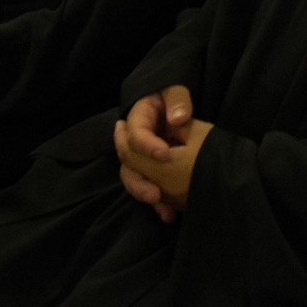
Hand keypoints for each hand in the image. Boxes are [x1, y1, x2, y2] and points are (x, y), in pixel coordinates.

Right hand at [113, 84, 210, 221]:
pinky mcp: (152, 171)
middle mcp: (135, 141)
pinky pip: (149, 187)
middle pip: (128, 164)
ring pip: (136, 179)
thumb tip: (177, 117)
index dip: (147, 146)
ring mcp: (142, 158)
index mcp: (138, 119)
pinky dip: (159, 202)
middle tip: (156, 194)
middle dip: (141, 181)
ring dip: (148, 195)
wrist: (176, 110)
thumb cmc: (172, 97)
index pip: (136, 134)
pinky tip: (170, 215)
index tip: (165, 154)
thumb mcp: (175, 92)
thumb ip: (177, 100)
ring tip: (165, 210)